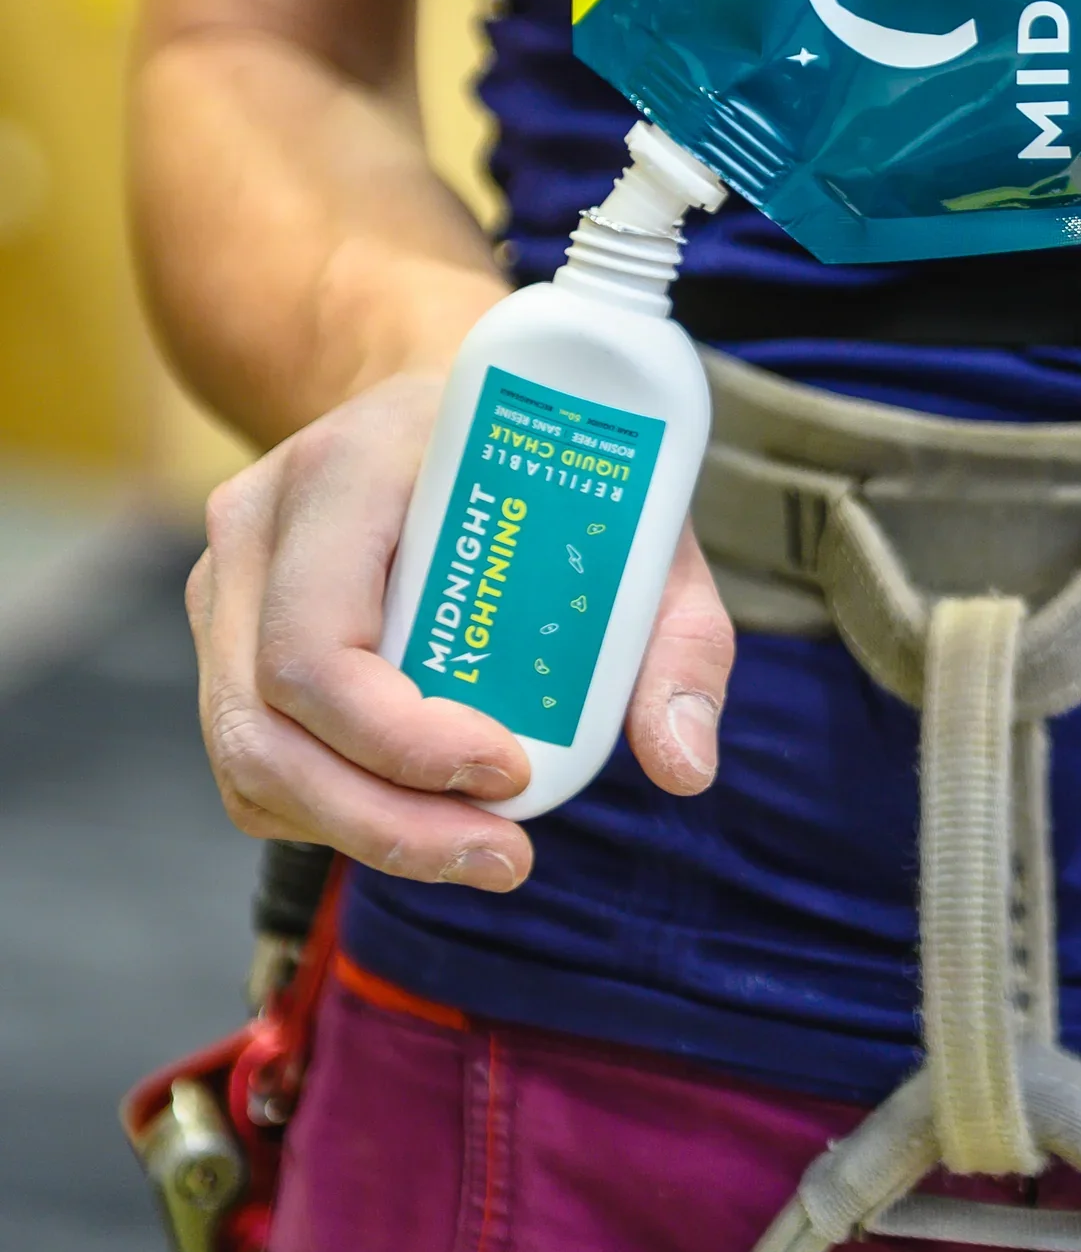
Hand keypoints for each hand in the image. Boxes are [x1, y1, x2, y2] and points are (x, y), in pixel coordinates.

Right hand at [189, 374, 733, 888]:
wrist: (442, 395)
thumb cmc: (545, 460)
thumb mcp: (638, 521)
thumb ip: (677, 636)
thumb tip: (684, 765)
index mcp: (345, 471)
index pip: (318, 642)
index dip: (402, 736)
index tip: (512, 772)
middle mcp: (259, 525)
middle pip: (268, 721)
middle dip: (387, 820)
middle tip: (504, 856)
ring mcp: (225, 584)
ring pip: (251, 759)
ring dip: (364, 833)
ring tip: (479, 853)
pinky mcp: (227, 638)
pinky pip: (256, 763)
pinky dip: (336, 813)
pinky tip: (423, 816)